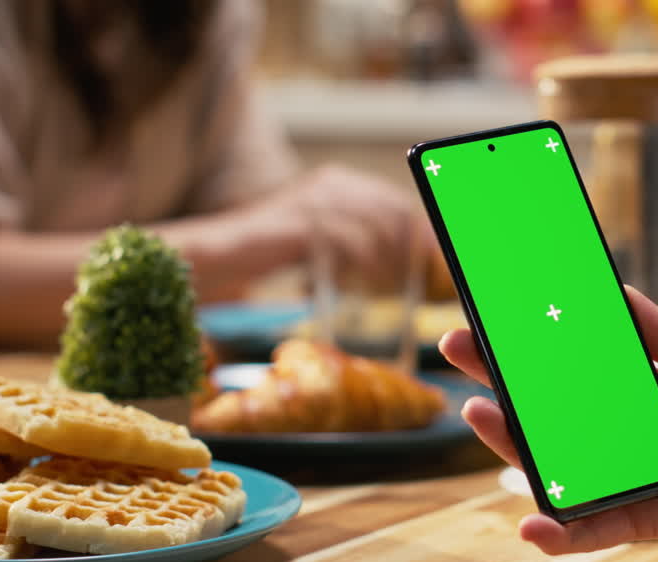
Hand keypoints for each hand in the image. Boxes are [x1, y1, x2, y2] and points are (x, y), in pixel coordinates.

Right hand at [269, 165, 437, 292]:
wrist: (223, 250)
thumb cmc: (272, 249)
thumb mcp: (319, 236)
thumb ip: (352, 239)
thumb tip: (396, 261)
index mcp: (338, 182)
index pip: (393, 199)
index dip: (417, 227)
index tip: (433, 253)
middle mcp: (330, 184)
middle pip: (391, 209)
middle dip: (410, 244)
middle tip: (417, 274)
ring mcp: (316, 200)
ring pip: (376, 225)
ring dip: (391, 257)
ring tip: (394, 283)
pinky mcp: (303, 223)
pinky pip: (350, 242)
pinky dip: (367, 264)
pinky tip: (371, 281)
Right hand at [439, 286, 657, 561]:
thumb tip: (616, 293)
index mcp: (629, 396)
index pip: (564, 368)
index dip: (526, 345)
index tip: (489, 313)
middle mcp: (613, 437)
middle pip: (540, 413)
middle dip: (495, 382)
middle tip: (457, 348)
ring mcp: (620, 479)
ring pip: (550, 466)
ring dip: (510, 445)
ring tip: (478, 414)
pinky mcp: (641, 519)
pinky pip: (591, 528)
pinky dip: (561, 531)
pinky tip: (530, 524)